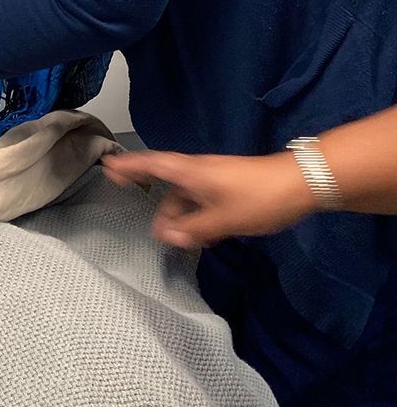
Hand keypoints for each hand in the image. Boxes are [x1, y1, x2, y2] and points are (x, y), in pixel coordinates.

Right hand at [102, 149, 315, 247]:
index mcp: (190, 172)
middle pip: (168, 185)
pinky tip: (205, 235)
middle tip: (155, 230)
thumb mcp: (222, 219)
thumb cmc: (257, 197)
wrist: (298, 183)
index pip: (151, 165)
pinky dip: (197, 215)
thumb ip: (192, 229)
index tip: (108, 167)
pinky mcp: (227, 187)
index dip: (129, 166)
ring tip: (184, 241)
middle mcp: (197, 171)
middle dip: (159, 206)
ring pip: (187, 196)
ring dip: (181, 216)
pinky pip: (201, 200)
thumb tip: (167, 235)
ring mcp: (213, 178)